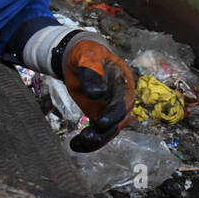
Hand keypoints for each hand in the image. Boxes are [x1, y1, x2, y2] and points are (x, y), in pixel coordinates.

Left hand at [62, 35, 134, 151]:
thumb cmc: (86, 53)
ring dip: (97, 139)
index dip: (114, 112)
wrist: (77, 58)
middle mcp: (121, 99)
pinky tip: (75, 145)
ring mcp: (110, 109)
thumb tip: (98, 93)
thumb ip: (92, 71)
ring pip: (109, 130)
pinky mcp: (98, 116)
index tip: (101, 121)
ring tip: (79, 142)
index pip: (123, 100)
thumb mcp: (88, 55)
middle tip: (90, 137)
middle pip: (119, 119)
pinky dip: (88, 142)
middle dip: (106, 131)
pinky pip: (98, 133)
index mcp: (123, 82)